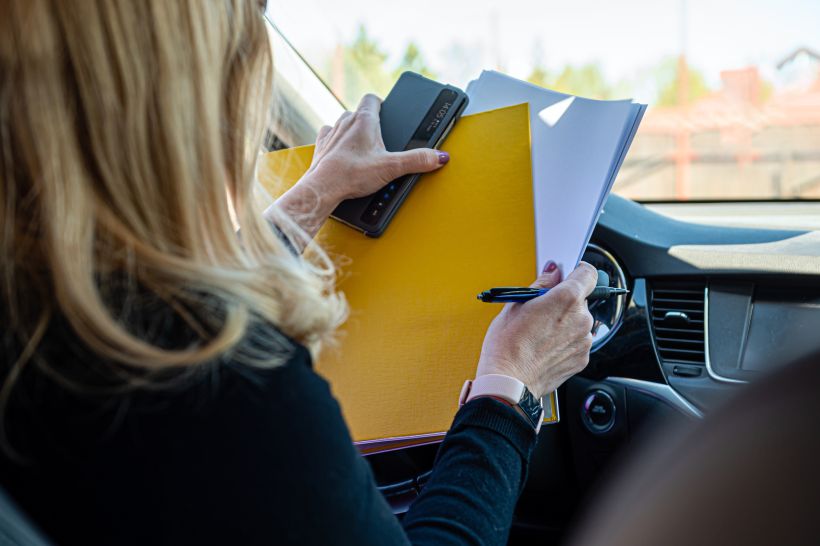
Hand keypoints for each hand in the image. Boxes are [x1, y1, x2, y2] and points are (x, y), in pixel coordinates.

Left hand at [304, 93, 449, 202]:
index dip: (381, 103)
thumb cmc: (351, 174)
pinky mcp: (321, 147)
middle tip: (380, 137)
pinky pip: (330, 137)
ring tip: (363, 147)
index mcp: (363, 120)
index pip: (372, 98)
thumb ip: (417, 160)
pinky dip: (337, 142)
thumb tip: (438, 156)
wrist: (323, 188)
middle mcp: (345, 122)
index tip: (387, 110)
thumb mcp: (391, 168)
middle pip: (360, 112)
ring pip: (344, 123)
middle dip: (370, 121)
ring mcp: (331, 134)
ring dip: (353, 131)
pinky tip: (343, 154)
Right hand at [475, 261, 597, 398]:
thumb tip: (552, 273)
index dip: (576, 272)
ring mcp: (584, 341)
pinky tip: (545, 347)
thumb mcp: (516, 304)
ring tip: (540, 333)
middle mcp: (581, 318)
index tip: (568, 275)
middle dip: (564, 302)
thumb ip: (541, 284)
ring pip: (579, 322)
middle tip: (542, 311)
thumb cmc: (508, 345)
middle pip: (581, 299)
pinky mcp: (582, 359)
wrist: (509, 382)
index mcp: (567, 298)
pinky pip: (577, 342)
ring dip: (565, 323)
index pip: (588, 273)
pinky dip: (566, 342)